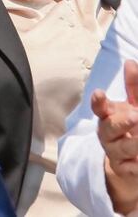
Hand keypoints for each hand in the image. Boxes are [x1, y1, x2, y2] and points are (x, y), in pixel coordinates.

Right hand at [93, 60, 137, 212]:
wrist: (131, 163)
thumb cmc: (132, 128)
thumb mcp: (134, 106)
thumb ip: (133, 87)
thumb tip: (130, 62)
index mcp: (108, 116)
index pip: (99, 107)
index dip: (98, 101)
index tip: (99, 93)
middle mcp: (107, 133)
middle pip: (109, 127)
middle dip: (122, 122)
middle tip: (136, 116)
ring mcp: (114, 152)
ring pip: (123, 147)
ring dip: (134, 142)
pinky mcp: (124, 169)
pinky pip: (131, 166)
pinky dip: (137, 160)